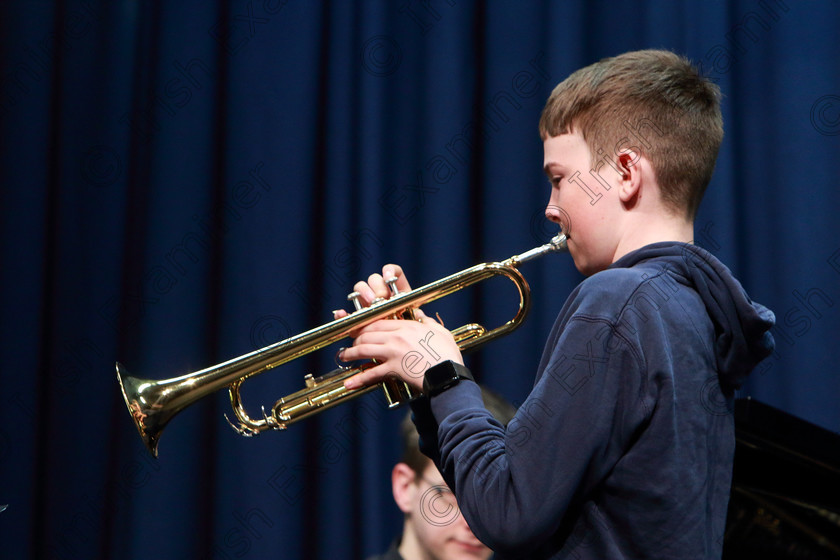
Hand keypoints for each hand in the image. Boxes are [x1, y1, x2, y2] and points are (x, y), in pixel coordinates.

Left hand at [336, 265, 463, 391]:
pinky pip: (371, 373)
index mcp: (406, 326)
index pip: (378, 322)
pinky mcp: (393, 369)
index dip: (365, 326)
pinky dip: (358, 379)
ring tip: (344, 356)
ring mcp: (393, 353)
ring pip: (363, 349)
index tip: (358, 330)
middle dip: (355, 339)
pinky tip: (349, 383)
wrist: (447, 374)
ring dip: (350, 353)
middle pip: (367, 334)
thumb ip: (428, 322)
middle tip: (350, 344)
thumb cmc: (447, 354)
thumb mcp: (440, 332)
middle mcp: (396, 337)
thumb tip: (422, 315)